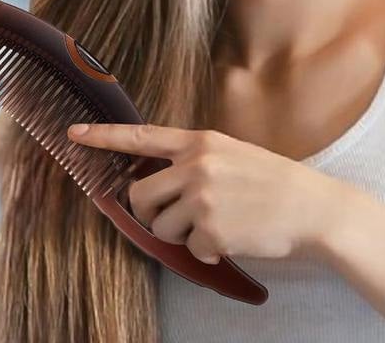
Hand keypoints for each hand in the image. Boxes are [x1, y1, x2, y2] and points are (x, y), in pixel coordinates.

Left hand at [67, 122, 347, 264]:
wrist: (311, 207)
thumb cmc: (270, 180)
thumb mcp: (230, 153)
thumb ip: (192, 159)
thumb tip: (155, 179)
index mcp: (199, 142)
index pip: (140, 137)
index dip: (103, 137)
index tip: (72, 134)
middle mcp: (195, 165)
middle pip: (139, 194)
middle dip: (150, 211)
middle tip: (178, 214)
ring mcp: (202, 198)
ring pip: (160, 227)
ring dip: (182, 233)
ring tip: (215, 222)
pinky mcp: (212, 229)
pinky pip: (191, 248)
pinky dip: (208, 249)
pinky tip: (233, 236)